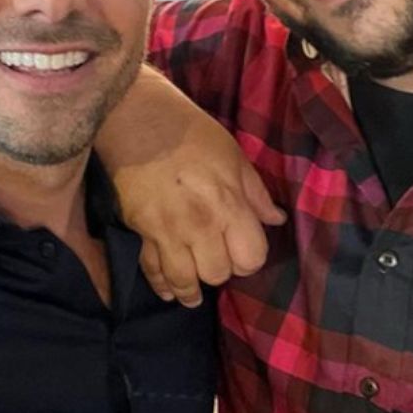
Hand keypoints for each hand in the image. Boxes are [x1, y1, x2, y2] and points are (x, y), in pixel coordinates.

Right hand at [97, 68, 286, 306]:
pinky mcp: (140, 231)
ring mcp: (166, 231)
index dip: (251, 258)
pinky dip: (160, 285)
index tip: (244, 250)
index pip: (250, 257)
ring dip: (191, 291)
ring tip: (193, 294)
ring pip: (184, 281)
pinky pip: (151, 269)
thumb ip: (255, 193)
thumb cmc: (190, 133)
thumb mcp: (233, 155)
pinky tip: (168, 292)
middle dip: (221, 270)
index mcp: (228, 204)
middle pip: (217, 273)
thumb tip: (276, 219)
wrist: (136, 117)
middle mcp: (199, 225)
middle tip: (217, 258)